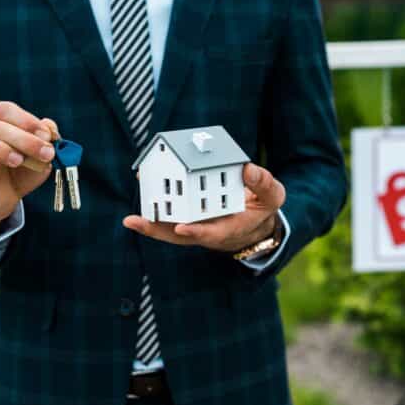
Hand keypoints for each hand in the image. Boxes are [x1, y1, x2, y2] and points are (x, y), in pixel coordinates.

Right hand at [0, 102, 58, 238]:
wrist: (7, 196)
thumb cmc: (23, 170)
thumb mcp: (41, 157)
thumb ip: (47, 141)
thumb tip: (50, 127)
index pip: (4, 109)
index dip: (26, 120)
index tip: (47, 136)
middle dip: (24, 139)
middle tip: (46, 154)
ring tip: (18, 161)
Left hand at [123, 163, 285, 251]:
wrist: (256, 219)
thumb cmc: (263, 207)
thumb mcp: (273, 196)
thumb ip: (264, 183)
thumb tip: (247, 168)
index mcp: (232, 228)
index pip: (213, 234)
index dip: (198, 232)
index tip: (182, 228)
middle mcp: (211, 230)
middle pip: (182, 237)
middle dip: (161, 231)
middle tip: (139, 223)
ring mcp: (199, 226)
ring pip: (172, 231)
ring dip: (152, 225)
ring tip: (131, 220)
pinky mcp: (190, 217)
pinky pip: (170, 217)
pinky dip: (155, 210)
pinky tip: (140, 196)